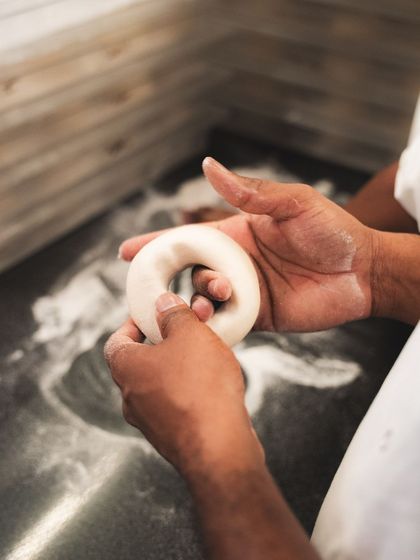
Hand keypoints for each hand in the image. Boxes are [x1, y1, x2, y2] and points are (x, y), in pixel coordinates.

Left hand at [104, 292, 263, 474]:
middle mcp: (131, 398)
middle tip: (184, 333)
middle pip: (138, 364)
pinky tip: (213, 387)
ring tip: (204, 357)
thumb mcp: (190, 335)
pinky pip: (176, 407)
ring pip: (158, 386)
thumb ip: (174, 315)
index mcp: (126, 369)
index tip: (151, 316)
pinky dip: (188, 393)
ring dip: (176, 370)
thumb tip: (162, 303)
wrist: (219, 449)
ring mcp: (150, 423)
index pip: (116, 341)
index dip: (132, 325)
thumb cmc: (201, 387)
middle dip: (160, 345)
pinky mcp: (172, 438)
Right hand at [120, 158, 376, 331]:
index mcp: (236, 235)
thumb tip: (208, 166)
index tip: (126, 251)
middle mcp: (234, 264)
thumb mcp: (293, 203)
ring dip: (193, 302)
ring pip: (202, 301)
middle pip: (187, 273)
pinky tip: (207, 325)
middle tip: (153, 287)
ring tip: (204, 301)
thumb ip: (251, 192)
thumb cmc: (332, 231)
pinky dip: (211, 327)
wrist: (364, 272)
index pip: (188, 239)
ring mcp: (244, 292)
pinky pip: (226, 325)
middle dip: (165, 280)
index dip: (156, 244)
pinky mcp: (258, 317)